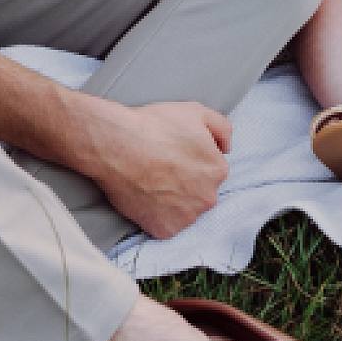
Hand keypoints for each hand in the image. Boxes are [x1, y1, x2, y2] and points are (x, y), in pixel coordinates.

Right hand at [83, 97, 231, 239]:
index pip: (210, 171)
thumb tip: (226, 148)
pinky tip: (145, 197)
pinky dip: (156, 215)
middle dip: (185, 184)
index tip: (173, 156)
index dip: (191, 162)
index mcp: (218, 170)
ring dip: (172, 202)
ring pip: (184, 211)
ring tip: (151, 182)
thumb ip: (222, 128)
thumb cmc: (153, 126)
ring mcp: (186, 216)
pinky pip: (164, 225)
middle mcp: (208, 197)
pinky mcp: (164, 229)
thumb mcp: (196, 111)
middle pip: (200, 193)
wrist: (115, 145)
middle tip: (161, 169)